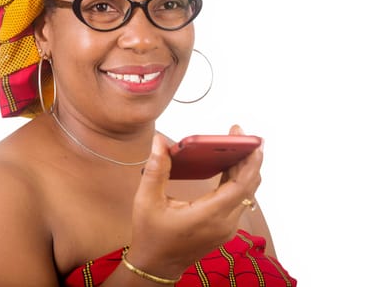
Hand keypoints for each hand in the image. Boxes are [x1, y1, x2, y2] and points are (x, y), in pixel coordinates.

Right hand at [127, 125, 262, 277]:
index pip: (240, 186)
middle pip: (247, 187)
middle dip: (249, 158)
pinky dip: (237, 181)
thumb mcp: (147, 200)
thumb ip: (156, 169)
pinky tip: (229, 166)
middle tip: (242, 135)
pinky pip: (238, 201)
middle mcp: (224, 223)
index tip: (253, 142)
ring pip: (245, 194)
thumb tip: (159, 142)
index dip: (250, 162)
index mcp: (208, 215)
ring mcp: (227, 227)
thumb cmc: (151, 235)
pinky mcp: (224, 228)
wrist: (156, 265)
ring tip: (237, 145)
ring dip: (244, 169)